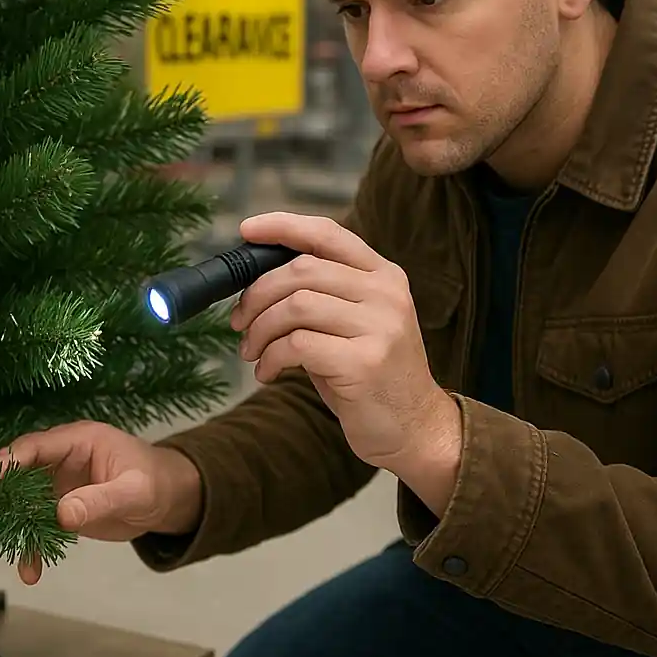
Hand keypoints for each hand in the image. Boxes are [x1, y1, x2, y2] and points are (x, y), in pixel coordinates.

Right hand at [0, 421, 201, 584]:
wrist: (169, 499)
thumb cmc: (155, 483)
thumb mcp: (133, 492)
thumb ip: (99, 500)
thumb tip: (62, 515)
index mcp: (79, 440)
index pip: (36, 445)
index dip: (10, 460)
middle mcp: (63, 458)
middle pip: (22, 473)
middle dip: (4, 497)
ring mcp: (60, 484)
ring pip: (25, 503)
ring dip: (17, 528)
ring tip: (16, 555)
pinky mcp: (62, 508)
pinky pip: (39, 525)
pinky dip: (33, 546)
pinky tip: (31, 570)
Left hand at [232, 212, 460, 509]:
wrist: (416, 429)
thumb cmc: (371, 375)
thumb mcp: (355, 323)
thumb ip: (321, 293)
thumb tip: (256, 278)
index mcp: (384, 275)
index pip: (328, 233)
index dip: (283, 226)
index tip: (247, 232)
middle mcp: (386, 294)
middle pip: (301, 270)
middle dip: (257, 294)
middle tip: (240, 322)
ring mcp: (380, 326)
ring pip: (295, 305)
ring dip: (260, 329)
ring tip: (253, 351)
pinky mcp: (365, 362)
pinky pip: (297, 344)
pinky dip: (271, 357)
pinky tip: (268, 372)